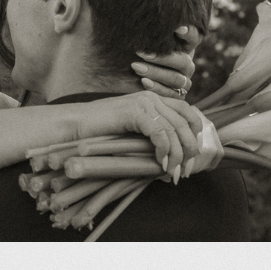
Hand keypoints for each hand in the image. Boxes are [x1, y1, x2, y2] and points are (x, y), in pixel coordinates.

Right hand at [79, 90, 202, 182]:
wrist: (75, 126)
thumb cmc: (101, 133)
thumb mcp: (133, 134)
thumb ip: (152, 140)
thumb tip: (172, 162)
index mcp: (153, 99)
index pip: (187, 112)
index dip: (195, 133)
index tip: (192, 156)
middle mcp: (151, 97)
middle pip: (185, 123)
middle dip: (189, 149)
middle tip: (185, 170)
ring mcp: (143, 103)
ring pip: (174, 130)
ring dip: (177, 154)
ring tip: (173, 172)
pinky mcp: (135, 112)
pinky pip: (160, 133)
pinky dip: (164, 150)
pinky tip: (160, 163)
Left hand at [131, 27, 201, 99]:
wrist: (131, 76)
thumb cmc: (138, 52)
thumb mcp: (145, 40)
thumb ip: (151, 31)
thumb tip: (146, 11)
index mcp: (185, 47)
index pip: (194, 38)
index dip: (188, 33)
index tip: (177, 28)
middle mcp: (187, 64)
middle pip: (183, 61)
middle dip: (162, 58)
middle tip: (140, 52)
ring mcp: (184, 81)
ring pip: (176, 78)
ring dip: (156, 73)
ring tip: (136, 67)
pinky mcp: (177, 95)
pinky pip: (170, 93)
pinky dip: (157, 87)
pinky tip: (143, 81)